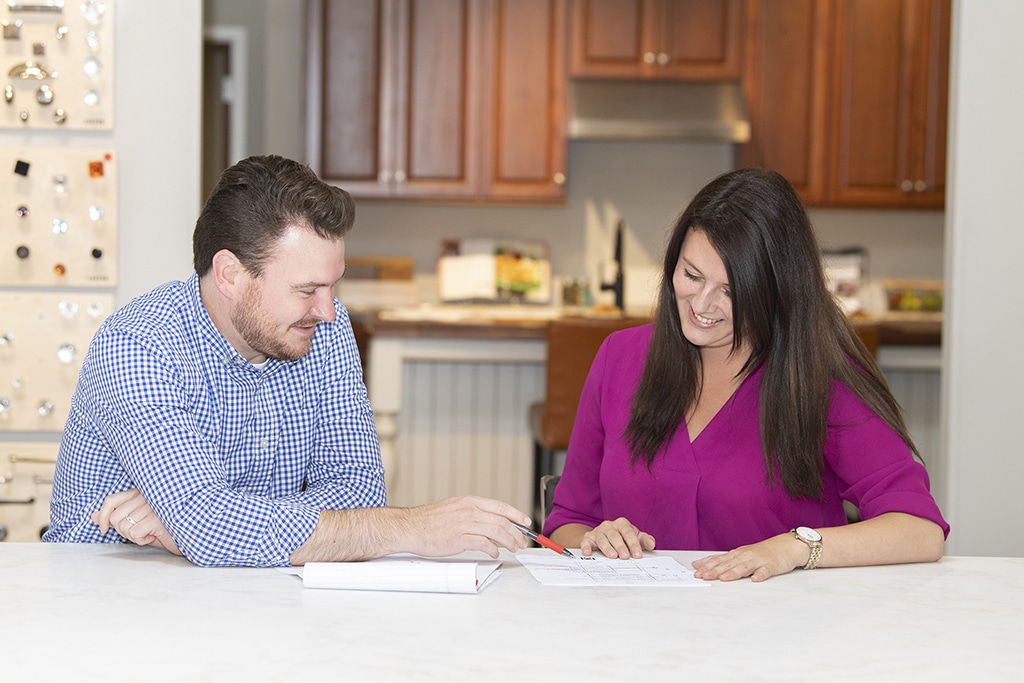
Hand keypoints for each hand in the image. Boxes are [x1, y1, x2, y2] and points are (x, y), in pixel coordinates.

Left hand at [91, 488, 182, 555]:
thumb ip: (116, 516)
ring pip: (123, 526)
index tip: (103, 529)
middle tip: (139, 532)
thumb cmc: (165, 527)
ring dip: (133, 536)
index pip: (111, 500)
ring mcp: (151, 505)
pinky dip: (141, 540)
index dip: (102, 517)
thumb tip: (92, 516)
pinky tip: (154, 536)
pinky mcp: (156, 517)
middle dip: (123, 531)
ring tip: (148, 533)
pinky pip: (134, 533)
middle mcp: (146, 495)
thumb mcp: (138, 521)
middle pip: (115, 518)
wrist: (191, 532)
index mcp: (140, 492)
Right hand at [402, 495, 531, 558]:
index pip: (500, 506)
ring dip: (509, 541)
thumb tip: (490, 522)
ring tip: (514, 548)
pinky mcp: (459, 539)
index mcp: (470, 501)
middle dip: (516, 532)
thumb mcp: (454, 509)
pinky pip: (484, 544)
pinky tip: (495, 553)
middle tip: (523, 541)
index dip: (516, 514)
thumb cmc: (430, 521)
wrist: (410, 527)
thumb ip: (472, 513)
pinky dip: (493, 550)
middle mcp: (470, 510)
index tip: (526, 522)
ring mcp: (465, 524)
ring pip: (497, 532)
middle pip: (502, 521)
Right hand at [580, 517, 655, 558]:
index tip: (638, 555)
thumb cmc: (622, 538)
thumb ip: (644, 540)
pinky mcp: (588, 538)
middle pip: (615, 535)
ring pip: (602, 538)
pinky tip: (588, 553)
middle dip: (620, 546)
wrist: (604, 537)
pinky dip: (586, 546)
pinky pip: (586, 541)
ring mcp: (598, 531)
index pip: (628, 532)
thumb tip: (651, 544)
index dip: (633, 544)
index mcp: (622, 524)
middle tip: (625, 557)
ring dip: (607, 548)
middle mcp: (609, 526)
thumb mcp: (635, 537)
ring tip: (613, 556)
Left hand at [691, 532, 805, 581]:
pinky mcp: (772, 565)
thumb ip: (725, 560)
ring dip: (734, 572)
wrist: (788, 545)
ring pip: (744, 567)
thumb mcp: (743, 554)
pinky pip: (766, 571)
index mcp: (738, 554)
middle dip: (715, 570)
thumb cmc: (764, 552)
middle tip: (703, 576)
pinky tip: (755, 579)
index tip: (696, 571)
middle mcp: (746, 555)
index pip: (720, 560)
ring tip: (724, 578)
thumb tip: (702, 564)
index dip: (707, 566)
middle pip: (728, 563)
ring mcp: (759, 560)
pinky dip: (760, 574)